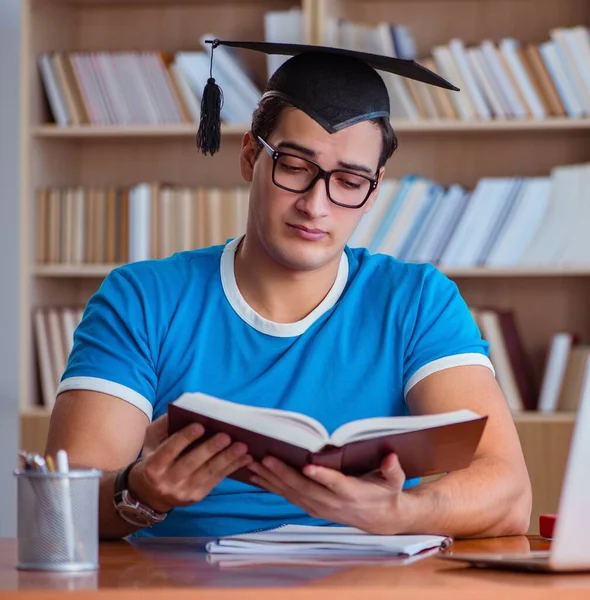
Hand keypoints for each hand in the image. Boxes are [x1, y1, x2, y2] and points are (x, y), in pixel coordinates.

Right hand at [127, 415, 251, 512]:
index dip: (184, 438)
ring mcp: (182, 492)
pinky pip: (216, 481)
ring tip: (242, 446)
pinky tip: (245, 458)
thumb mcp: (152, 442)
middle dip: (210, 449)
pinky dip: (232, 468)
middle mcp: (166, 482)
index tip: (200, 426)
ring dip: (227, 459)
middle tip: (227, 436)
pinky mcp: (196, 497)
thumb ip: (164, 427)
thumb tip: (185, 412)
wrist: (150, 494)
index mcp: (152, 466)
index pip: (168, 450)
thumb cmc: (153, 458)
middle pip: (191, 464)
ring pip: (208, 473)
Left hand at [248, 453, 407, 533]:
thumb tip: (390, 456)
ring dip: (271, 480)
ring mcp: (320, 508)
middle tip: (265, 458)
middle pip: (305, 489)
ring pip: (292, 494)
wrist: (381, 520)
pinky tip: (257, 477)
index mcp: (352, 493)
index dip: (322, 476)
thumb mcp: (394, 482)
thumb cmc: (387, 494)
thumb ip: (392, 469)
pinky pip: (289, 497)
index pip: (336, 484)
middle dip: (283, 474)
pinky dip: (272, 487)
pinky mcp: (312, 508)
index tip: (308, 466)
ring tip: (253, 465)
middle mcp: (332, 503)